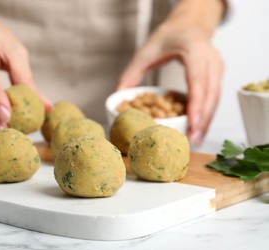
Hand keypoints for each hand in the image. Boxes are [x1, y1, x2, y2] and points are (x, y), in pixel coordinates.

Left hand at [116, 0, 224, 145]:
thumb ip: (132, 72)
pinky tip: (198, 128)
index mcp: (194, 50)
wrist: (190, 24)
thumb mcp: (147, 50)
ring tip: (195, 140)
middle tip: (193, 140)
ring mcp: (217, 68)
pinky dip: (207, 113)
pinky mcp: (217, 75)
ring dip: (207, 120)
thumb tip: (118, 95)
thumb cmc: (170, 34)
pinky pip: (214, 97)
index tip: (193, 123)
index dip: (197, 103)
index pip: (198, 80)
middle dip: (203, 119)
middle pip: (211, 93)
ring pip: (216, 98)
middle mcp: (211, 60)